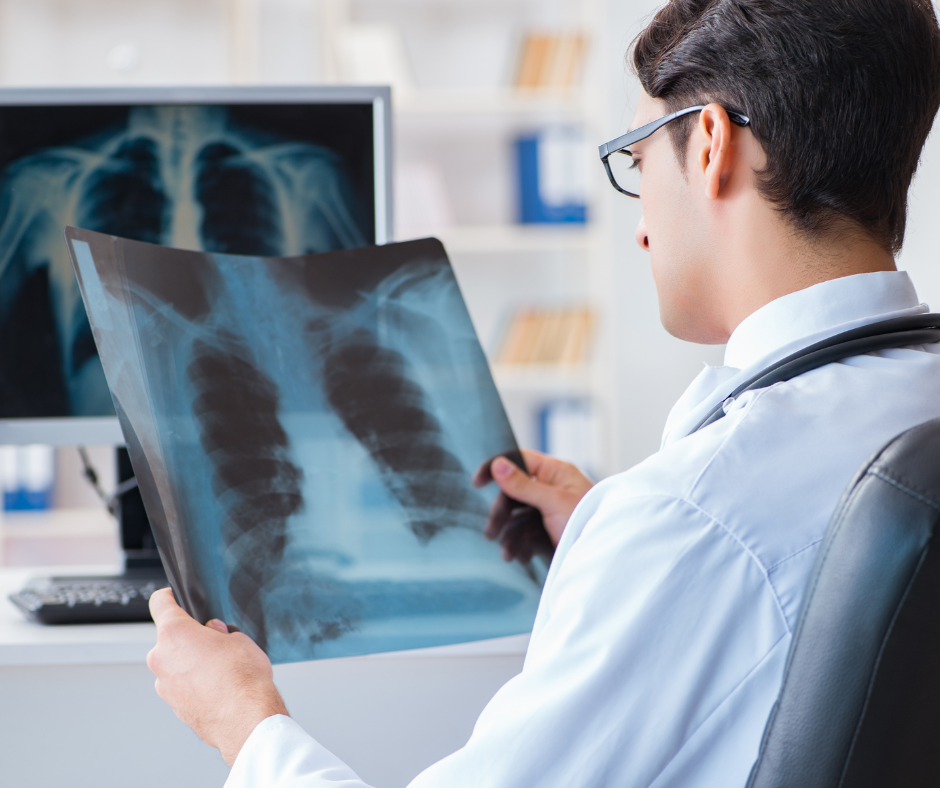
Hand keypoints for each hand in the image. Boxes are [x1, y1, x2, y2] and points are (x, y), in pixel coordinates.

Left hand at [147, 588, 287, 765]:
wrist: (246, 717)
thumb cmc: (242, 677)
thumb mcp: (238, 638)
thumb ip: (219, 632)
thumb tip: (213, 634)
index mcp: (175, 633)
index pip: (160, 603)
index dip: (169, 597)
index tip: (174, 597)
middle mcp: (161, 658)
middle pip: (169, 638)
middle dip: (189, 637)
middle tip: (215, 642)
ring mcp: (164, 685)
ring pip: (174, 664)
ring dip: (190, 663)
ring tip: (220, 670)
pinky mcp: (173, 706)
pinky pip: (181, 686)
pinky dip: (194, 684)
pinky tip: (218, 687)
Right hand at [473, 449, 593, 560]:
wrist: (606, 558)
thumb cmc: (589, 522)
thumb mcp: (554, 501)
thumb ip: (524, 485)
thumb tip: (498, 464)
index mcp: (556, 473)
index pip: (519, 461)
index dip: (496, 468)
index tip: (476, 483)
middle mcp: (551, 489)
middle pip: (513, 493)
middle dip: (501, 514)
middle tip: (490, 533)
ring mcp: (549, 511)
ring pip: (517, 516)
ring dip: (508, 534)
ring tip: (506, 553)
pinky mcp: (549, 532)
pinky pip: (525, 534)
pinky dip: (519, 545)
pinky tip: (517, 558)